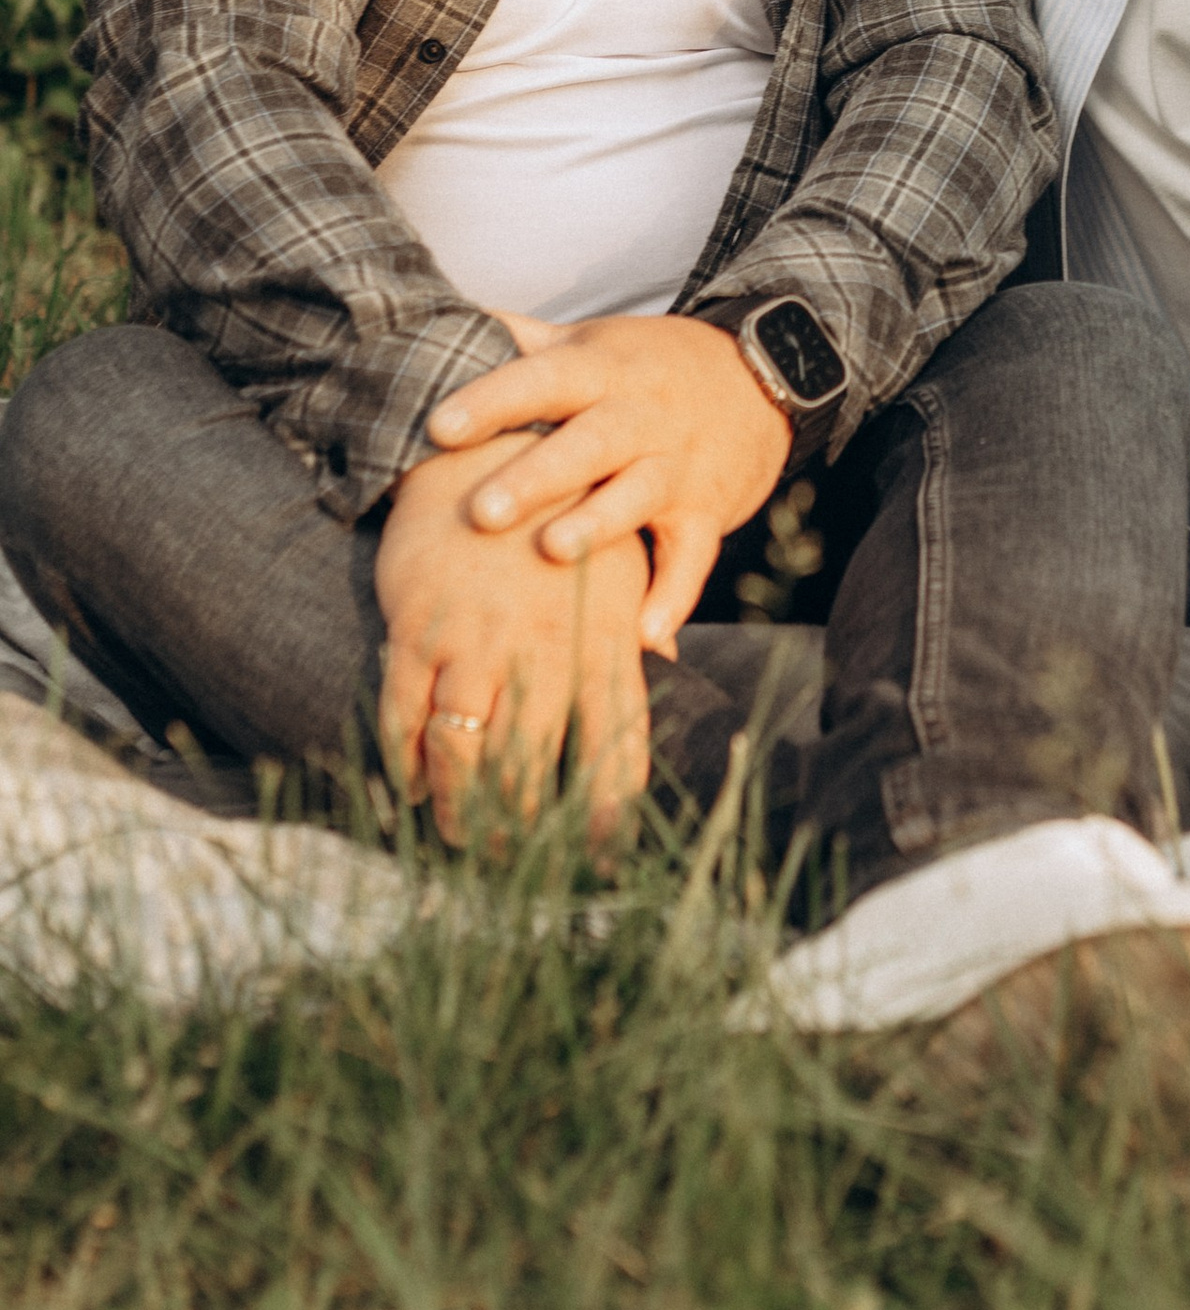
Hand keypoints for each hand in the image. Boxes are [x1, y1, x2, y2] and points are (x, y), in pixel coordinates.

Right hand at [375, 436, 652, 838]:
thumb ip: (637, 623)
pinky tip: (410, 788)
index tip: (598, 856)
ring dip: (459, 810)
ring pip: (463, 758)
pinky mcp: (419, 630)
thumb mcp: (619, 565)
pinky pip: (403, 718)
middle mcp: (541, 653)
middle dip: (517, 831)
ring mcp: (476, 643)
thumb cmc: (566, 514)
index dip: (604, 819)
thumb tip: (667, 666)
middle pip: (529, 775)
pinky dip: (403, 765)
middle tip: (510, 857)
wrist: (487, 452)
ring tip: (460, 832)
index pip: (614, 755)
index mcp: (602, 645)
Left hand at [425, 313, 793, 652]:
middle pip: (589, 443)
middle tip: (481, 510)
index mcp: (604, 370)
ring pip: (638, 495)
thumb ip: (525, 341)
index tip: (440, 427)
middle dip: (537, 476)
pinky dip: (673, 597)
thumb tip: (454, 321)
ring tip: (553, 551)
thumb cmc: (651, 365)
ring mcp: (678, 465)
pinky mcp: (708, 512)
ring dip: (597, 525)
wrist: (763, 376)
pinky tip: (643, 635)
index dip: (494, 401)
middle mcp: (641, 416)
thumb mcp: (594, 341)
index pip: (544, 379)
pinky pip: (692, 558)